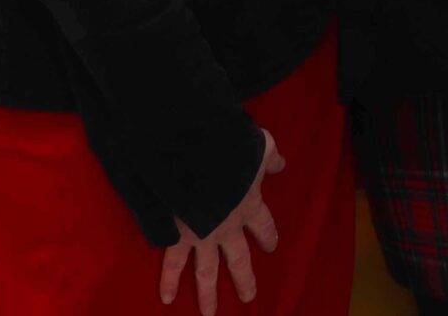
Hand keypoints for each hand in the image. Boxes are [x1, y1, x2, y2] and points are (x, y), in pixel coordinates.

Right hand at [159, 130, 283, 313]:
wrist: (200, 159)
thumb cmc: (232, 150)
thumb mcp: (260, 147)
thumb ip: (269, 158)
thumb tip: (280, 164)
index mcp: (249, 205)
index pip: (263, 226)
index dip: (268, 235)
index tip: (271, 247)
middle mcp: (228, 228)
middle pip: (239, 259)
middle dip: (244, 279)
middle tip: (248, 297)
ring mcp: (203, 236)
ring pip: (206, 271)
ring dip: (208, 293)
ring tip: (209, 314)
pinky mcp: (179, 236)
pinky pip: (172, 263)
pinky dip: (168, 281)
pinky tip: (167, 298)